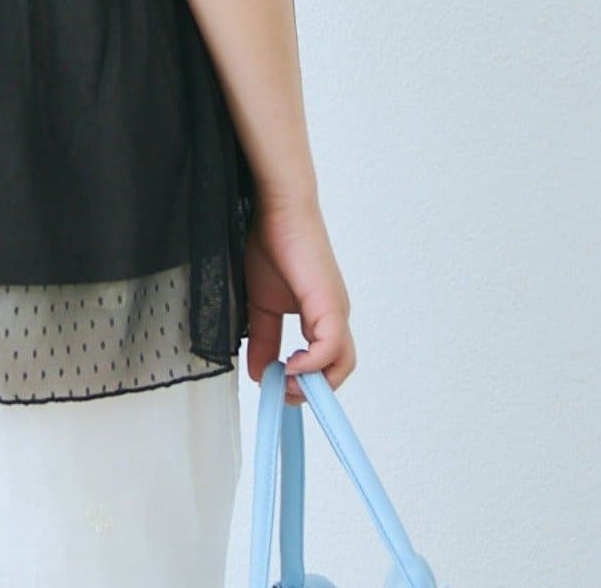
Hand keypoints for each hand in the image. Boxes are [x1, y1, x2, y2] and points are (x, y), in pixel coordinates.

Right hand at [242, 195, 355, 404]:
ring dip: (311, 383)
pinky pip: (330, 349)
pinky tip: (287, 365)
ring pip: (340, 364)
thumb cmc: (270, 244)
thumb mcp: (261, 304)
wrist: (276, 209)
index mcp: (320, 317)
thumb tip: (259, 372)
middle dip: (308, 391)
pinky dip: (310, 366)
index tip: (275, 389)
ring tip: (282, 381)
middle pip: (338, 370)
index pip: (324, 364)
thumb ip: (263, 339)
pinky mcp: (329, 304)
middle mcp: (334, 317)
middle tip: (278, 391)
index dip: (303, 383)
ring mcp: (335, 311)